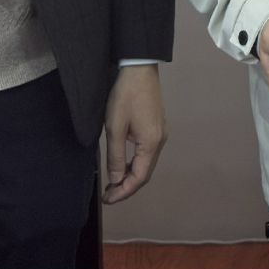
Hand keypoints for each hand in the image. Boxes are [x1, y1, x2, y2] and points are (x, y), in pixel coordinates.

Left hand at [102, 63, 165, 202]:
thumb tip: (116, 180)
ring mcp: (161, 133)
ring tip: (113, 183)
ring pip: (147, 163)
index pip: (139, 177)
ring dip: (131, 175)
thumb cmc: (125, 97)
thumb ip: (116, 156)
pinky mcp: (157, 127)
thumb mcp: (115, 127)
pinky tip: (123, 164)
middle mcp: (160, 141)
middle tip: (109, 194)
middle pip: (146, 173)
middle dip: (127, 186)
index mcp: (151, 143)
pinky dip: (135, 163)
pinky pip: (147, 153)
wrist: (139, 69)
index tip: (108, 199)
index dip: (124, 191)